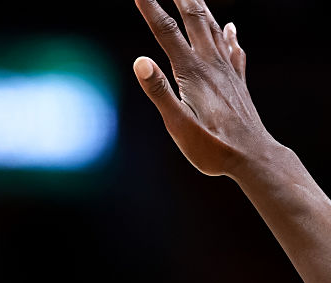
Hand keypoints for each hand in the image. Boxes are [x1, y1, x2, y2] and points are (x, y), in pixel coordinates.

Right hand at [133, 0, 278, 178]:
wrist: (253, 157)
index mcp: (192, 73)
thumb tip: (140, 61)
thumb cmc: (212, 147)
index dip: (151, 10)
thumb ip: (159, 91)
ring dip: (202, 9)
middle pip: (194, 21)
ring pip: (214, 30)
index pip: (166, 33)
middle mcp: (212, 66)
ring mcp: (227, 72)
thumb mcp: (178, 125)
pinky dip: (229, 35)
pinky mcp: (237, 83)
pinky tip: (230, 28)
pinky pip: (233, 50)